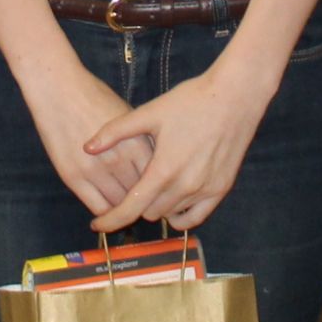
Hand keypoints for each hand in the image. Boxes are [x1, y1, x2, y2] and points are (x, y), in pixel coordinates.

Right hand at [20, 54, 151, 217]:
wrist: (58, 88)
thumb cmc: (94, 97)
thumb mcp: (128, 117)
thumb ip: (142, 143)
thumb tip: (156, 168)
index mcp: (137, 143)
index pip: (159, 180)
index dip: (161, 190)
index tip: (160, 193)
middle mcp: (119, 159)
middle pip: (141, 196)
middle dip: (145, 201)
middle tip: (144, 204)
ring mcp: (95, 170)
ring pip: (120, 205)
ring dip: (125, 208)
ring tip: (126, 207)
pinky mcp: (74, 177)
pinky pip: (98, 207)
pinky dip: (106, 212)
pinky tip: (107, 207)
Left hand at [86, 61, 272, 234]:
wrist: (235, 96)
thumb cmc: (191, 101)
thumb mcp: (150, 112)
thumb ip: (115, 131)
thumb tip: (87, 147)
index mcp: (163, 170)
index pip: (131, 208)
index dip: (111, 220)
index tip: (97, 225)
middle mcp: (185, 186)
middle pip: (149, 213)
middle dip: (135, 206)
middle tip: (128, 191)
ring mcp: (205, 190)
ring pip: (171, 214)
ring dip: (157, 207)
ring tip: (152, 187)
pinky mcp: (221, 188)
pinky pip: (196, 216)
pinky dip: (180, 214)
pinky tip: (172, 203)